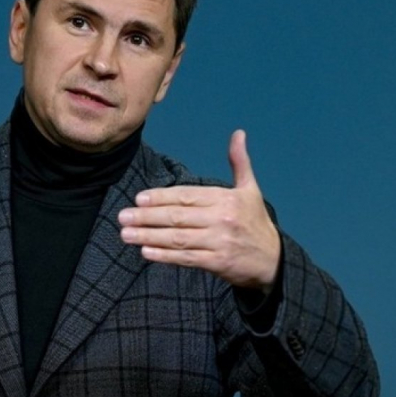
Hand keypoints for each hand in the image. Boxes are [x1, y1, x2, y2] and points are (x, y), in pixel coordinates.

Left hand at [118, 130, 279, 292]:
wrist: (273, 260)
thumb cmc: (255, 222)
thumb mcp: (250, 190)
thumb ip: (240, 163)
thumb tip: (238, 134)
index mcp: (226, 199)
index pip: (187, 196)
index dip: (161, 197)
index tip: (138, 199)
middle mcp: (222, 219)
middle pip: (178, 217)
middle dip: (147, 217)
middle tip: (122, 217)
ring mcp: (219, 242)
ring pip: (178, 238)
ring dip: (149, 236)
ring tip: (126, 234)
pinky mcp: (217, 262)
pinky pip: (186, 258)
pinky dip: (164, 256)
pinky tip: (145, 252)